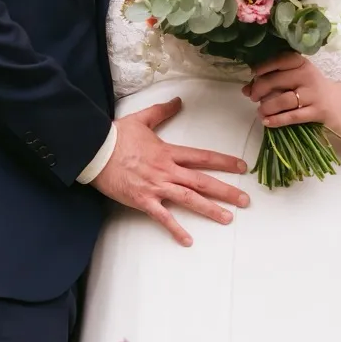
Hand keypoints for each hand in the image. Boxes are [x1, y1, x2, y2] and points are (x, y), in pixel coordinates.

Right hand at [92, 98, 250, 245]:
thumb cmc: (115, 136)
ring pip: (189, 199)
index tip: (241, 167)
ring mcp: (156, 186)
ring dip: (210, 209)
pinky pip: (162, 217)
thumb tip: (178, 101)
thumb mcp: (141, 118)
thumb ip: (162, 111)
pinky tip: (188, 240)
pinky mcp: (142, 200)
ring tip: (228, 218)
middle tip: (245, 200)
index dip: (224, 161)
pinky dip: (176, 229)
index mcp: (168, 152)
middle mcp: (167, 170)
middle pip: (202, 181)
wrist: (95, 151)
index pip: (202, 157)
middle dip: (226, 191)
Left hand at [244, 52, 333, 131]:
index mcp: (302, 63)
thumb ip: (271, 81)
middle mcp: (307, 76)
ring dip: (267, 107)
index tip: (254, 74)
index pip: (280, 60)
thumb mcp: (294, 79)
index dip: (264, 67)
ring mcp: (313, 94)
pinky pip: (292, 116)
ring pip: (283, 100)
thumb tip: (245, 89)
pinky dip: (277, 120)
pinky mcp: (316, 111)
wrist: (337, 103)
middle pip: (277, 81)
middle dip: (260, 89)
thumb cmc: (309, 88)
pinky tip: (267, 121)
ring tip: (260, 111)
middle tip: (253, 97)